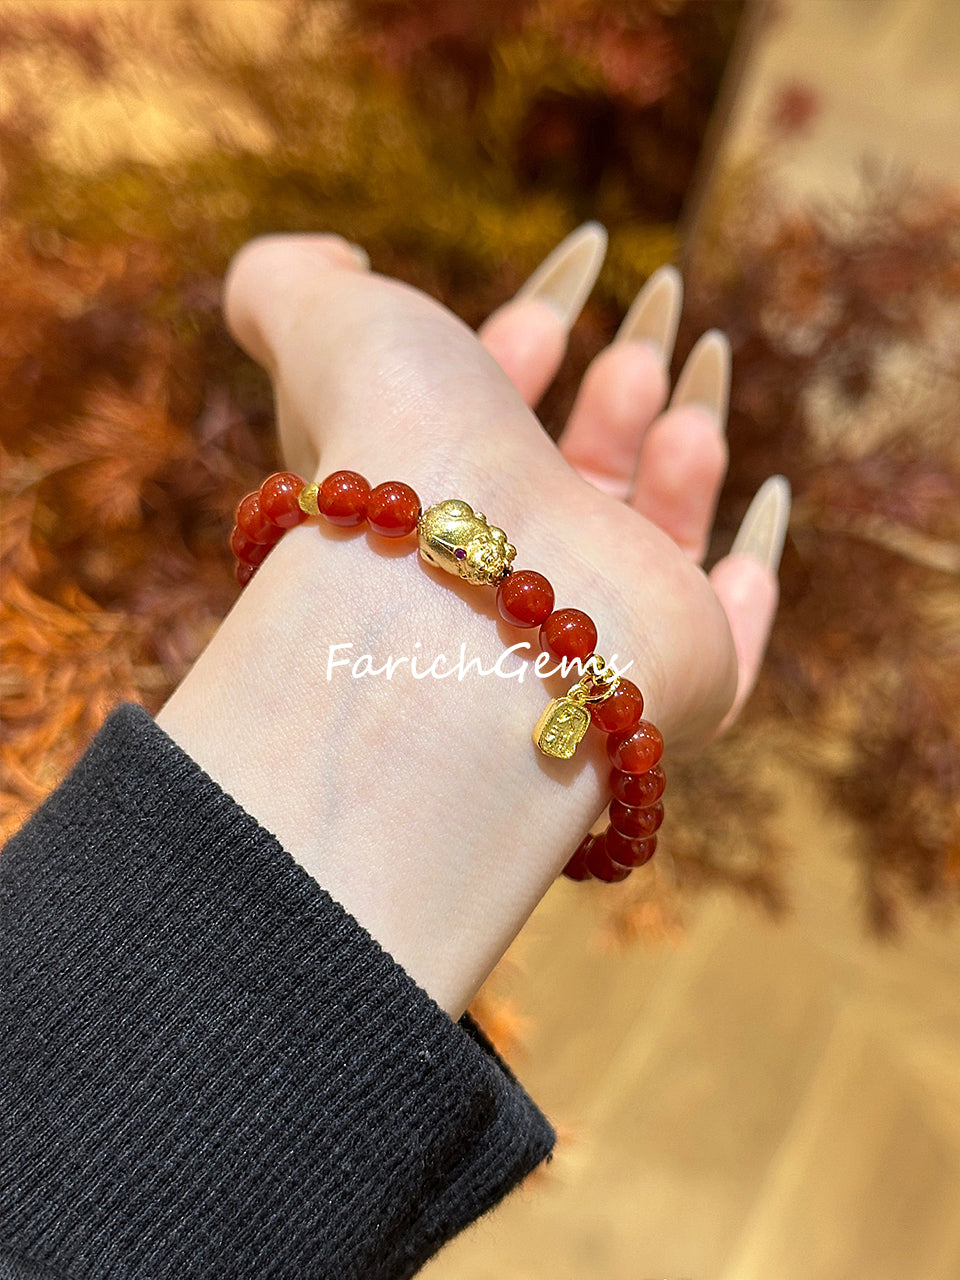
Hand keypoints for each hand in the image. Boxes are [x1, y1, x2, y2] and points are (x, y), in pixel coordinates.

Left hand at [154, 225, 788, 1019]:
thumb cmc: (398, 453)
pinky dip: (756, 561)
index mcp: (441, 492)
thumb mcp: (326, 326)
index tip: (579, 259)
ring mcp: (602, 622)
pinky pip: (735, 617)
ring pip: (661, 525)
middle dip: (621, 378)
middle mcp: (515, 563)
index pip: (492, 409)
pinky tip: (768, 497)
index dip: (530, 329)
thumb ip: (284, 281)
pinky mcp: (684, 672)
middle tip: (658, 308)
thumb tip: (332, 262)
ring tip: (698, 360)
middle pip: (583, 466)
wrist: (464, 600)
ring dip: (689, 435)